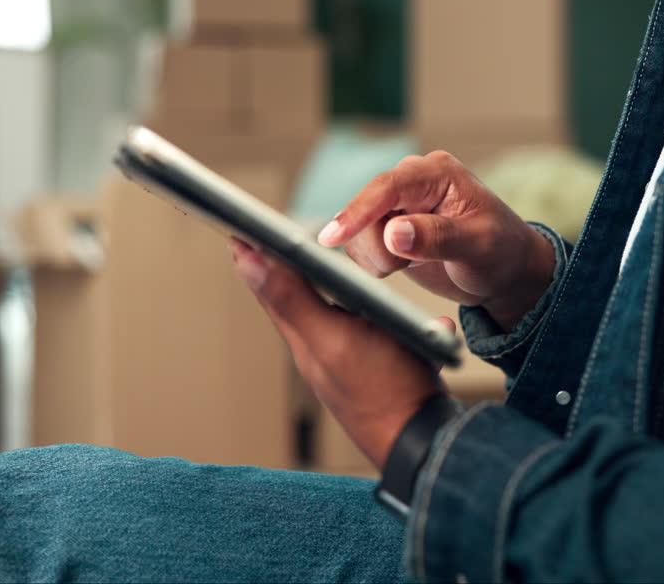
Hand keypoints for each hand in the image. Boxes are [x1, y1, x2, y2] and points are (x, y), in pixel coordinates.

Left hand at [230, 239, 444, 468]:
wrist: (424, 441)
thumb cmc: (384, 391)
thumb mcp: (335, 336)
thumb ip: (292, 298)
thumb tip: (247, 260)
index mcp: (305, 338)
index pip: (270, 287)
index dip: (254, 254)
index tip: (238, 223)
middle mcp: (319, 349)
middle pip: (290, 297)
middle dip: (276, 263)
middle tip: (257, 234)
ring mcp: (345, 360)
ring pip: (320, 311)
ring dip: (306, 283)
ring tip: (291, 260)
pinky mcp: (371, 367)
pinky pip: (351, 327)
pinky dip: (344, 306)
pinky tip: (353, 302)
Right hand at [316, 151, 555, 329]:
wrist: (505, 273)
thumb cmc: (501, 252)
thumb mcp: (479, 246)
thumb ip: (438, 237)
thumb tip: (394, 232)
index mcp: (437, 173)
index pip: (387, 187)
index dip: (358, 211)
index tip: (333, 236)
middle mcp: (412, 183)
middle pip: (365, 210)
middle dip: (377, 246)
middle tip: (403, 266)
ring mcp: (397, 205)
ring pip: (358, 230)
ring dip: (375, 257)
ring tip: (408, 265)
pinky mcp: (387, 228)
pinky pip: (360, 244)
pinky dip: (373, 263)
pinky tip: (401, 266)